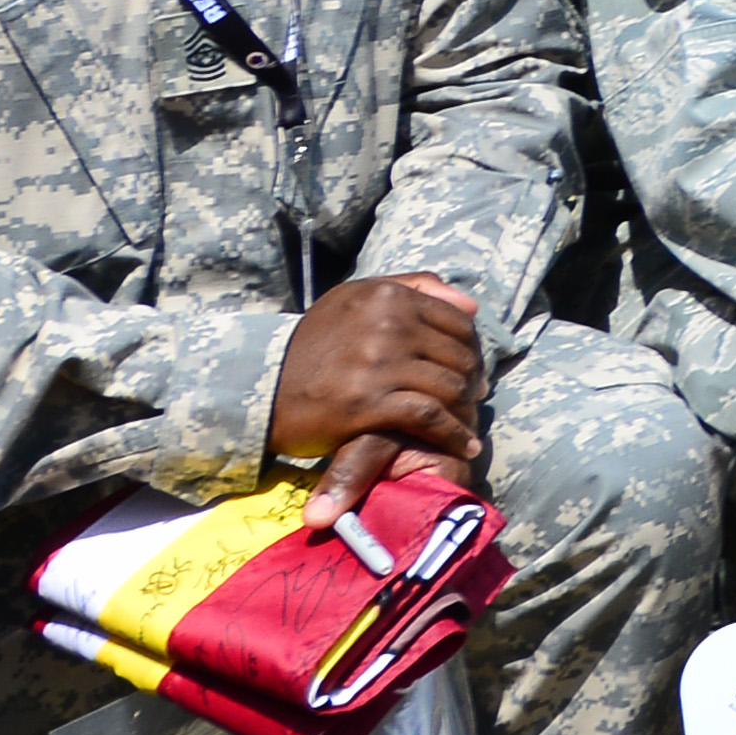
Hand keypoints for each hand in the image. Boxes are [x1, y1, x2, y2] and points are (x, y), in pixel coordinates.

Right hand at [265, 273, 490, 475]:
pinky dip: (454, 434)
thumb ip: (414, 288)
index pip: (456, 321)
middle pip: (457, 354)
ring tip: (468, 421)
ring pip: (449, 385)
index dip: (471, 347)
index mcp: (386, 296)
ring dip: (465, 409)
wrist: (262, 386)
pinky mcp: (369, 403)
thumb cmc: (314, 343)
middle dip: (471, 379)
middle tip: (474, 398)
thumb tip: (471, 306)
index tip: (472, 368)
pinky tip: (464, 446)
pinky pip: (430, 418)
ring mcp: (377, 364)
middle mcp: (385, 324)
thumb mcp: (355, 299)